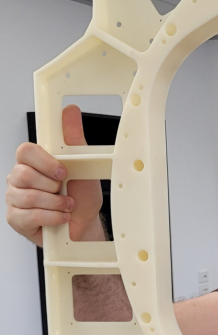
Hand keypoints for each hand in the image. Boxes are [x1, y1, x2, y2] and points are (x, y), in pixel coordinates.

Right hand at [5, 105, 102, 246]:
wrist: (85, 224)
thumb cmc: (81, 195)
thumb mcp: (83, 165)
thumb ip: (73, 138)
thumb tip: (70, 111)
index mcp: (34, 162)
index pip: (24, 151)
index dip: (44, 162)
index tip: (63, 171)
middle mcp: (20, 178)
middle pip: (22, 174)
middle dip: (51, 186)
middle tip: (64, 190)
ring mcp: (15, 198)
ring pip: (27, 196)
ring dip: (55, 203)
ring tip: (67, 205)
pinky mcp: (15, 219)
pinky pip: (28, 215)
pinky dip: (51, 217)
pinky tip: (61, 217)